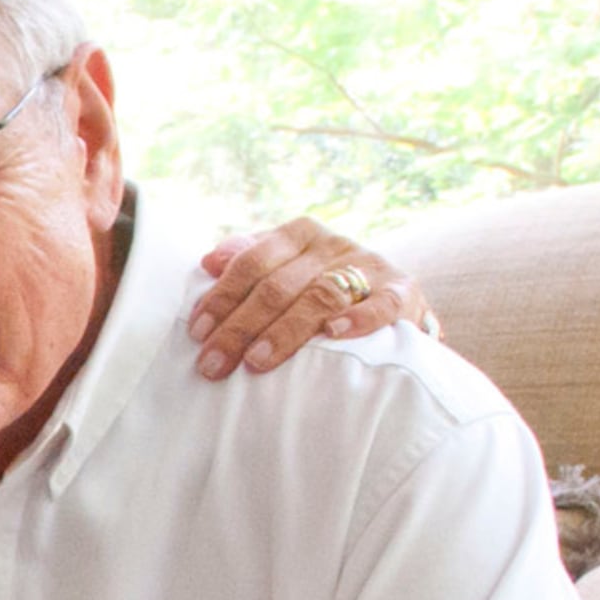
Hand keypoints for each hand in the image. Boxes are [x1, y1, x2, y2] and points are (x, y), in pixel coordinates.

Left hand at [190, 217, 435, 377]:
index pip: (251, 262)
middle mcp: (333, 245)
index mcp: (299, 235)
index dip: (222, 298)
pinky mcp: (402, 291)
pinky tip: (332, 334)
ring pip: (321, 296)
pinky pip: (382, 303)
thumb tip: (208, 261)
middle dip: (240, 327)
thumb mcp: (283, 268)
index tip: (197, 333)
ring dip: (285, 331)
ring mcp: (370, 266)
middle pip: (278, 286)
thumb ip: (247, 261)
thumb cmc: (318, 288)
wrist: (391, 299)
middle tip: (213, 364)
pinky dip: (359, 319)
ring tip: (256, 361)